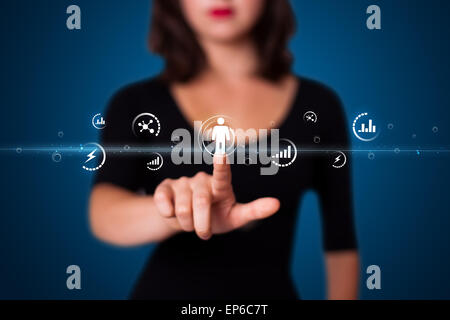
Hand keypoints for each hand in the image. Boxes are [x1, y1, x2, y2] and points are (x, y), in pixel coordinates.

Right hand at [153, 155, 279, 239]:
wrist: (188, 221)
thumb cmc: (216, 216)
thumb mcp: (235, 217)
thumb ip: (254, 210)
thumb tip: (277, 204)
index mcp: (220, 186)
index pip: (222, 175)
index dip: (221, 165)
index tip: (221, 153)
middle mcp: (202, 180)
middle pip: (201, 202)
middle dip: (202, 225)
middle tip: (204, 234)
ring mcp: (183, 182)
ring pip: (182, 209)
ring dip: (186, 224)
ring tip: (190, 223)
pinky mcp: (166, 187)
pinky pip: (164, 203)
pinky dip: (168, 214)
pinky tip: (171, 213)